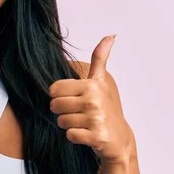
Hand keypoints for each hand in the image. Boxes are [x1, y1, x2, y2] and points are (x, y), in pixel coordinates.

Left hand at [49, 35, 133, 163]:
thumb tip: (111, 35)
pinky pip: (70, 135)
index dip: (59, 96)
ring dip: (69, 125)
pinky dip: (75, 137)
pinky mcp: (96, 137)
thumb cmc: (106, 108)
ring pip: (61, 121)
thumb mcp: (101, 81)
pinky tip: (86, 134)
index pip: (54, 89)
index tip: (73, 99)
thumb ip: (100, 58)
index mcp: (91, 85)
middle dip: (62, 111)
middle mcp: (94, 100)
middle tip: (78, 113)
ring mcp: (96, 119)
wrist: (120, 138)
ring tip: (83, 123)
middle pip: (55, 105)